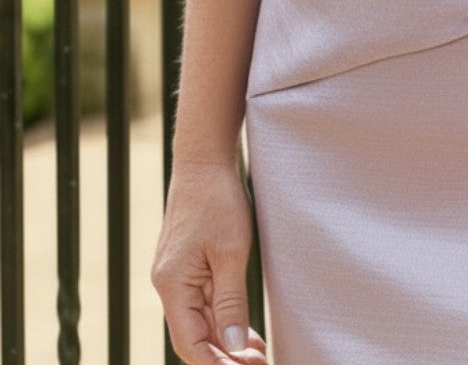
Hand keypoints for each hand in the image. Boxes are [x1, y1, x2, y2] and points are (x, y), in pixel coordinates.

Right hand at [151, 161, 269, 363]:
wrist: (204, 160)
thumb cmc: (217, 200)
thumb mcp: (230, 252)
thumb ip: (230, 302)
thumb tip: (231, 348)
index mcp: (172, 285)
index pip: (190, 343)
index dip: (215, 364)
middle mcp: (169, 285)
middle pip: (194, 337)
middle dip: (224, 357)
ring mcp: (177, 276)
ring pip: (200, 322)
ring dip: (227, 342)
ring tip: (259, 356)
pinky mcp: (188, 266)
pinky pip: (203, 303)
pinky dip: (224, 320)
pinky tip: (246, 333)